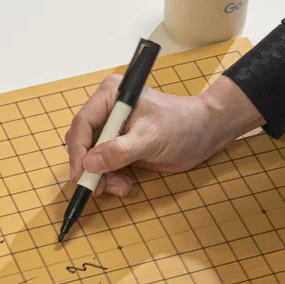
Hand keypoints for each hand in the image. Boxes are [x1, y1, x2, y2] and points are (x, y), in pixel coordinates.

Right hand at [65, 74, 262, 197]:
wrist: (206, 133)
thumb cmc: (182, 126)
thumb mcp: (150, 138)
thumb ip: (119, 151)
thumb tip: (89, 163)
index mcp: (111, 96)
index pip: (83, 123)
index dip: (78, 150)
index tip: (79, 174)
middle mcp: (108, 109)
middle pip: (83, 141)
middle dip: (90, 166)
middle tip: (99, 187)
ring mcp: (113, 128)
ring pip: (91, 157)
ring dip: (101, 176)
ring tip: (121, 187)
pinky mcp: (120, 145)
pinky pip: (104, 165)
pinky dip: (110, 178)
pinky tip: (124, 184)